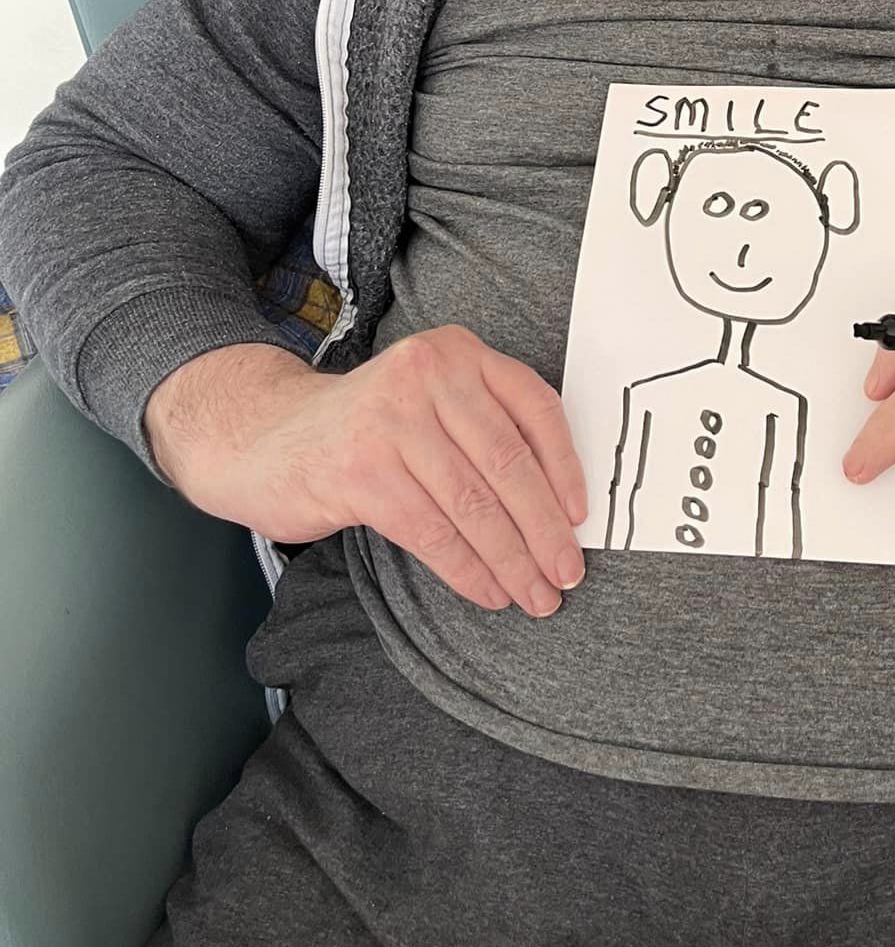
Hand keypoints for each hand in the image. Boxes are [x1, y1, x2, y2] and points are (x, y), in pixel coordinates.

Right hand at [167, 324, 588, 615]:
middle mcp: (428, 375)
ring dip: (512, 560)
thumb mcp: (428, 403)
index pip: (534, 407)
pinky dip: (468, 569)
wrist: (263, 438)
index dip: (565, 467)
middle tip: (567, 574)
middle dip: (544, 528)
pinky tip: (488, 592)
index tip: (580, 517)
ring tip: (534, 595)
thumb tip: (558, 506)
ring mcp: (392, 420)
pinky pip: (434, 531)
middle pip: (508, 462)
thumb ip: (483, 429)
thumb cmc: (364, 430)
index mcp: (456, 352)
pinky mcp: (361, 471)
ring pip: (474, 503)